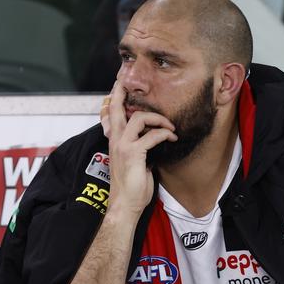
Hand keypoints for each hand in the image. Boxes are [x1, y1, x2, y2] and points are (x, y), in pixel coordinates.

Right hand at [105, 81, 176, 216]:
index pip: (111, 114)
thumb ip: (139, 147)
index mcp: (115, 141)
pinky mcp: (133, 154)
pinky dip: (164, 134)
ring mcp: (123, 146)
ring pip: (138, 118)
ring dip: (158, 118)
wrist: (125, 204)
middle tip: (126, 79)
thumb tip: (152, 138)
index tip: (119, 84)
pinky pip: (151, 136)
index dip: (115, 98)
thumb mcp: (134, 162)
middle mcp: (116, 140)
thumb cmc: (132, 185)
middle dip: (122, 91)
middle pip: (116, 108)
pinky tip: (172, 137)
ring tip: (170, 126)